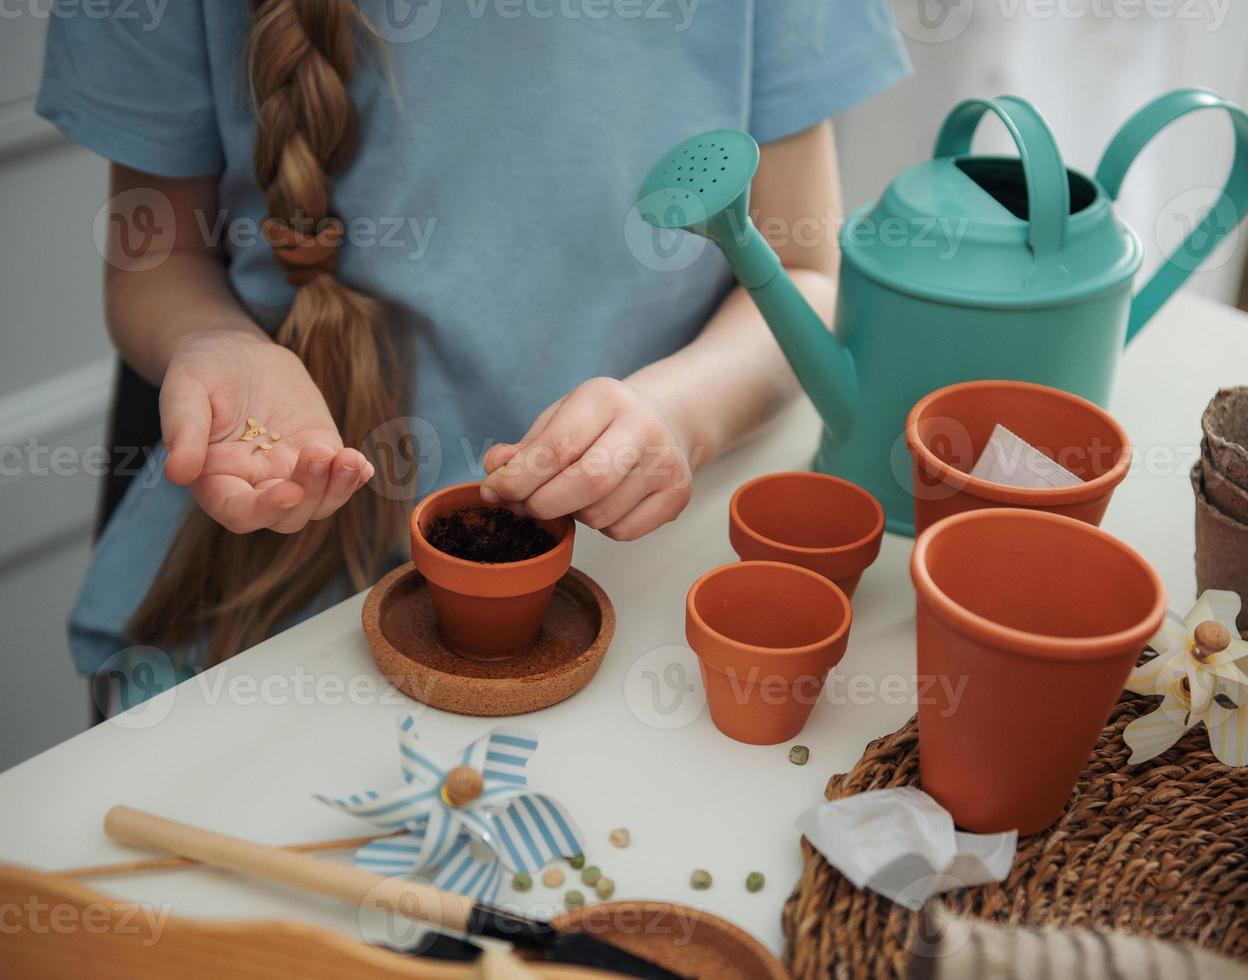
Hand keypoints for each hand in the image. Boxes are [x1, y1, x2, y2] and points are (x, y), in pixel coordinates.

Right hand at [160, 330, 374, 533]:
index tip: (290, 491)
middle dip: (310, 492)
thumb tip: (178, 472)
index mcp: (216, 480)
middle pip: (288, 516)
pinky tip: (364, 463)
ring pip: (319, 502)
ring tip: (350, 458)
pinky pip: (341, 476)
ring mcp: (292, 472)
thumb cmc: (203, 371)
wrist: (238, 352)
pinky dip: (355, 476)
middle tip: (318, 452)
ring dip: (338, 487)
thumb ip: (182, 429)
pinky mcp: (320, 452)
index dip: (264, 509)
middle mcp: (255, 485)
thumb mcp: (185, 389)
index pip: (239, 512)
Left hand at [480, 377, 692, 540]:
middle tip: (526, 506)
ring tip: (573, 495)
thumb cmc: (601, 422)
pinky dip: (601, 527)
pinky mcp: (678, 496)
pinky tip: (604, 503)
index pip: (557, 447)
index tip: (495, 491)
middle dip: (543, 504)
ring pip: (600, 513)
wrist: (666, 420)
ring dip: (573, 514)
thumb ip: (526, 447)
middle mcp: (643, 427)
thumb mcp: (560, 419)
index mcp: (606, 398)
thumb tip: (494, 472)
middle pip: (586, 483)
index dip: (518, 478)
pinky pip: (622, 531)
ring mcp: (667, 464)